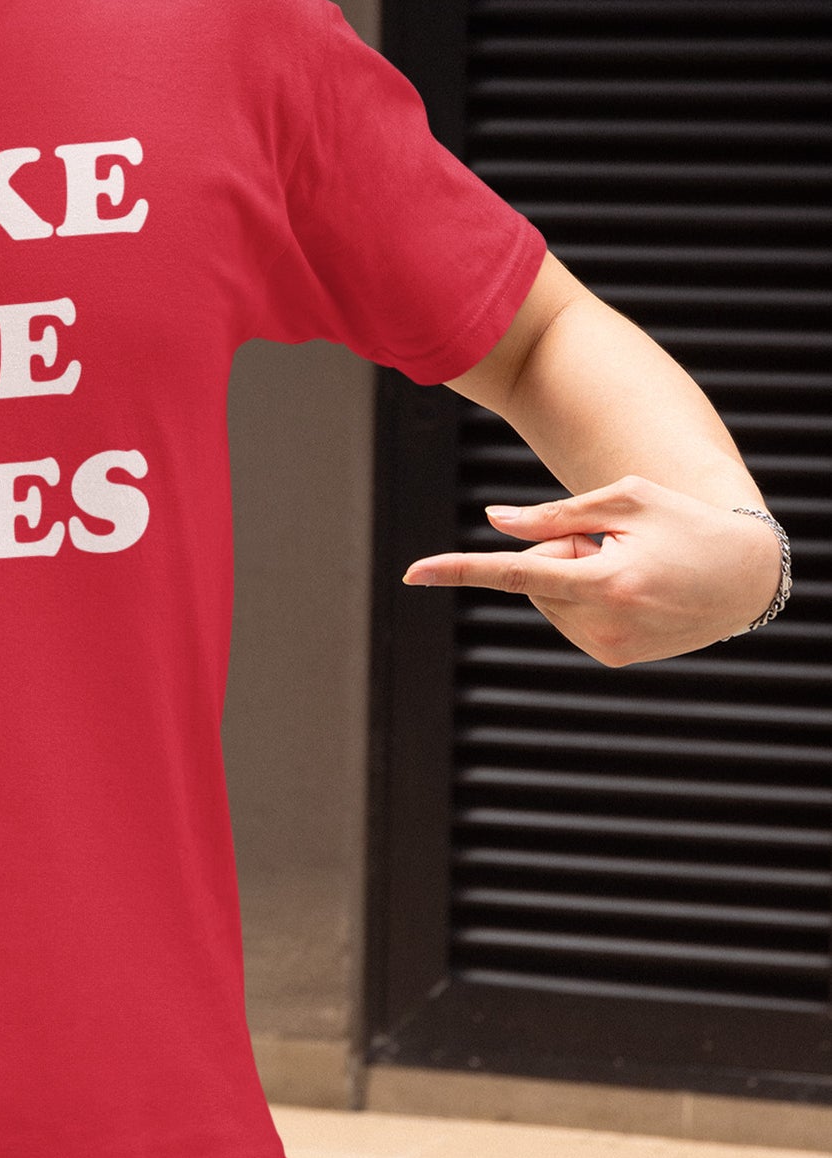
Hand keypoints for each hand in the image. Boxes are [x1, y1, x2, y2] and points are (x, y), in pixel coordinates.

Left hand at [401, 475, 782, 665]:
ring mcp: (608, 647)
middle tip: (616, 544)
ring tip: (632, 568)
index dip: (459, 570)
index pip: (514, 573)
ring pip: (547, 597)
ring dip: (574, 574)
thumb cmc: (686, 523)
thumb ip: (553, 514)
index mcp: (606, 582)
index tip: (411, 573)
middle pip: (535, 576)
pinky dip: (585, 595)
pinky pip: (568, 615)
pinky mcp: (612, 657)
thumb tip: (493, 523)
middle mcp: (603, 624)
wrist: (746, 576)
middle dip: (560, 551)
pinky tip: (632, 588)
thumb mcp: (625, 499)